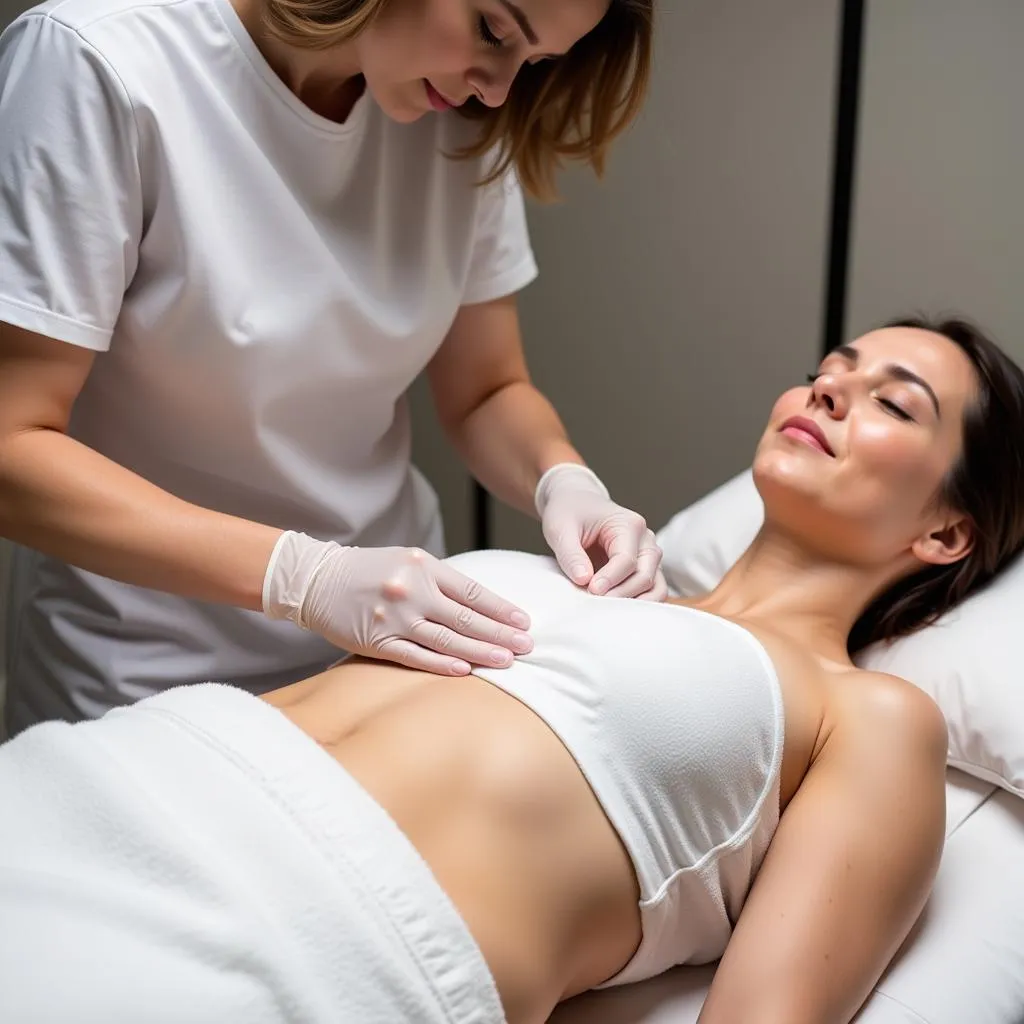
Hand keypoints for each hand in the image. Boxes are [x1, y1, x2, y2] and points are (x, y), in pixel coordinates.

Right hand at [263, 533, 532, 674]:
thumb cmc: (367, 569)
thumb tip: (481, 605)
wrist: (316, 579)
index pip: (472, 592)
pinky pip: (416, 657)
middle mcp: (412, 591)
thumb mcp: (407, 561)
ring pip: (447, 640)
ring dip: (480, 653)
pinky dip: (442, 665)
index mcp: (423, 566)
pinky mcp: (377, 641)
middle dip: (500, 634)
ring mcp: (395, 618)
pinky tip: (466, 671)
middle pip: (466, 618)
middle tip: (527, 646)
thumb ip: (441, 580)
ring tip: (507, 661)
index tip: (524, 622)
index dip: (501, 609)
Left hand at [536, 464, 666, 600]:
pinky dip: (639, 602)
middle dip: (622, 594)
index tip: (590, 591)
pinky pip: (652, 589)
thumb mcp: (560, 528)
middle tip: (596, 605)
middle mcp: (645, 538)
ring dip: (635, 602)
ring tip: (609, 612)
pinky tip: (618, 611)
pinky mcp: (644, 567)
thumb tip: (584, 580)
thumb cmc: (569, 512)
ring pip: (655, 585)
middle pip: (645, 574)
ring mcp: (648, 553)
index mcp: (629, 524)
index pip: (626, 559)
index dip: (610, 579)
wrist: (576, 503)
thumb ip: (571, 554)